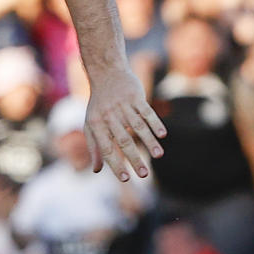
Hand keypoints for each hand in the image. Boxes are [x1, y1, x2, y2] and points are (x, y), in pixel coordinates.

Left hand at [83, 66, 166, 180]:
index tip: (125, 179)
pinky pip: (146, 112)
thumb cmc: (98, 105)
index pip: (106, 148)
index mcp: (97, 124)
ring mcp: (123, 106)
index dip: (114, 164)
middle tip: (144, 175)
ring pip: (138, 126)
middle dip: (134, 159)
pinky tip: (163, 135)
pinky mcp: (136, 97)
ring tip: (158, 156)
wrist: (106, 74)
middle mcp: (109, 116)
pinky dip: (155, 123)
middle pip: (123, 141)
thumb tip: (96, 170)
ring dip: (149, 142)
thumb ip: (94, 147)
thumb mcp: (91, 125)